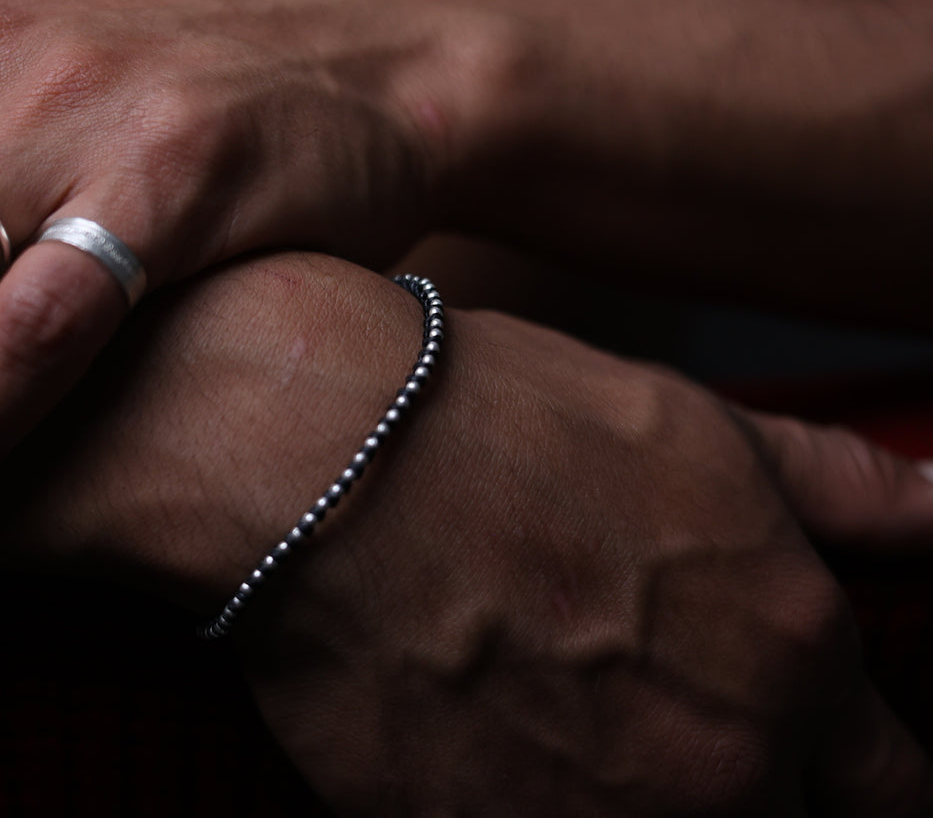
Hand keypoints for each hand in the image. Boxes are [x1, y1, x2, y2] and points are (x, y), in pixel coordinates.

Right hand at [0, 254, 932, 814]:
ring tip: (553, 725)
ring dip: (621, 802)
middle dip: (730, 786)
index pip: (891, 790)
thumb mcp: (696, 428)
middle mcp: (717, 765)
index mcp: (793, 657)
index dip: (845, 773)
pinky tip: (480, 738)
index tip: (799, 755)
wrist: (320, 457)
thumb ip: (841, 492)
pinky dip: (520, 809)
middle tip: (642, 723)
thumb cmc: (502, 418)